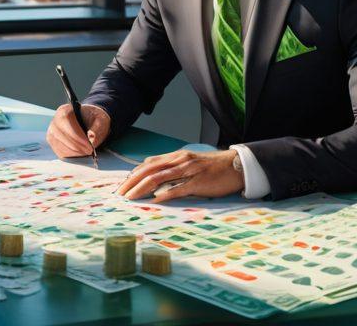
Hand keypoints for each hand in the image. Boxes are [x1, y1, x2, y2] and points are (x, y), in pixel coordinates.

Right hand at [46, 103, 109, 158]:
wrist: (88, 122)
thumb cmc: (93, 120)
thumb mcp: (100, 120)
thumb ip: (97, 127)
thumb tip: (91, 135)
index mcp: (65, 110)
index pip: (65, 121)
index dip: (76, 135)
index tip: (89, 144)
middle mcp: (55, 121)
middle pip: (61, 135)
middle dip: (76, 146)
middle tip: (90, 150)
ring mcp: (52, 133)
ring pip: (60, 145)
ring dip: (75, 151)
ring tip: (87, 151)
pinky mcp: (53, 143)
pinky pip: (60, 152)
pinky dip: (72, 154)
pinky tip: (81, 152)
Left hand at [117, 149, 243, 201]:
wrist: (236, 165)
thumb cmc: (212, 167)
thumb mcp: (189, 163)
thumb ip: (172, 167)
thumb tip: (152, 174)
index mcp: (176, 156)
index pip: (148, 164)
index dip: (133, 174)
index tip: (122, 185)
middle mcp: (179, 161)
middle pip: (149, 170)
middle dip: (132, 182)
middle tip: (120, 194)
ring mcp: (188, 171)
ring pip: (159, 177)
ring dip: (142, 188)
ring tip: (130, 198)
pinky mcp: (198, 182)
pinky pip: (178, 188)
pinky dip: (164, 194)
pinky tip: (154, 200)